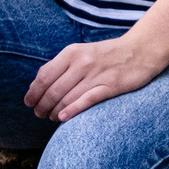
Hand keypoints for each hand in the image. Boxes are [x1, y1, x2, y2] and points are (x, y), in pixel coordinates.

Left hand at [24, 34, 168, 122]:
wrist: (140, 50)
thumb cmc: (107, 54)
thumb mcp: (82, 52)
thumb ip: (62, 66)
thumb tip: (39, 84)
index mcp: (71, 53)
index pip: (44, 75)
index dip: (33, 91)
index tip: (28, 102)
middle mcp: (81, 62)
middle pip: (53, 89)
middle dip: (42, 104)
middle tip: (38, 114)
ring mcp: (96, 75)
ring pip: (67, 97)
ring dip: (55, 111)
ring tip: (51, 118)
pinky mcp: (109, 86)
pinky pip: (86, 100)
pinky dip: (72, 110)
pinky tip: (63, 118)